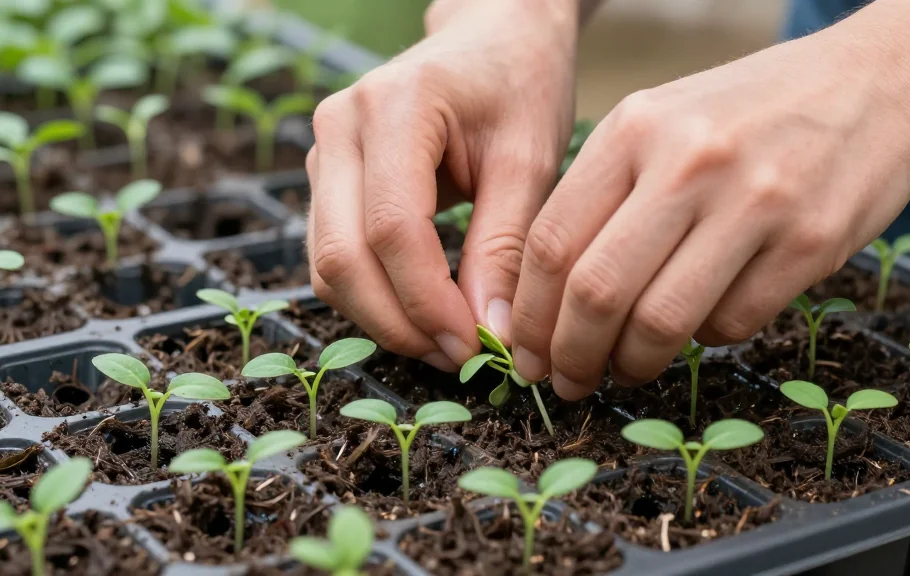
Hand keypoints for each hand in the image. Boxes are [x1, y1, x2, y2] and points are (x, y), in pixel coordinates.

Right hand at [307, 0, 578, 369]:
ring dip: (381, 318)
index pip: (392, 229)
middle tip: (459, 357)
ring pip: (327, 266)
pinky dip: (372, 297)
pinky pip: (333, 256)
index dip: (427, 301)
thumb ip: (505, 247)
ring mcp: (324, 151)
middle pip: (342, 257)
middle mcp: (340, 126)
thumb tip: (489, 334)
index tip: (474, 346)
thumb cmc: (519, 86)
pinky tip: (424, 313)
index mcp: (395, 107)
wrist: (493, 38)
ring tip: (447, 342)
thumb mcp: (529, 161)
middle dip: (399, 323)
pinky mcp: (329, 178)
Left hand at [508, 3, 909, 399]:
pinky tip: (704, 323)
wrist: (873, 83)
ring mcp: (754, 203)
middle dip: (570, 355)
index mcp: (634, 129)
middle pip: (597, 291)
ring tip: (628, 368)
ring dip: (633, 363)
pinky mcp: (811, 243)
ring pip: (662, 322)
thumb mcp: (660, 122)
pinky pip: (733, 325)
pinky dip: (705, 339)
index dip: (529, 316)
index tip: (525, 352)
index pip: (551, 243)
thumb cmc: (749, 112)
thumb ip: (603, 195)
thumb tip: (546, 296)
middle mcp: (688, 163)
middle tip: (567, 381)